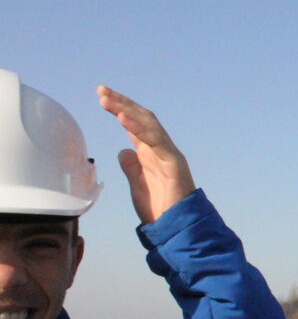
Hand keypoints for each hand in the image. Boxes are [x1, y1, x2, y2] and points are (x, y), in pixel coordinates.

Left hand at [97, 85, 195, 223]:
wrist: (175, 227)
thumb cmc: (159, 207)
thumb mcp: (137, 183)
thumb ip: (131, 166)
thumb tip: (123, 151)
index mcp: (151, 153)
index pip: (135, 123)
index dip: (120, 108)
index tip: (102, 96)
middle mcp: (161, 149)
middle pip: (142, 118)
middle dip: (122, 102)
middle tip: (102, 91)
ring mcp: (169, 154)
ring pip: (149, 124)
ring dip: (127, 110)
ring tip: (108, 100)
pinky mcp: (174, 163)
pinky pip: (156, 140)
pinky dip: (139, 128)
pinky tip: (123, 118)